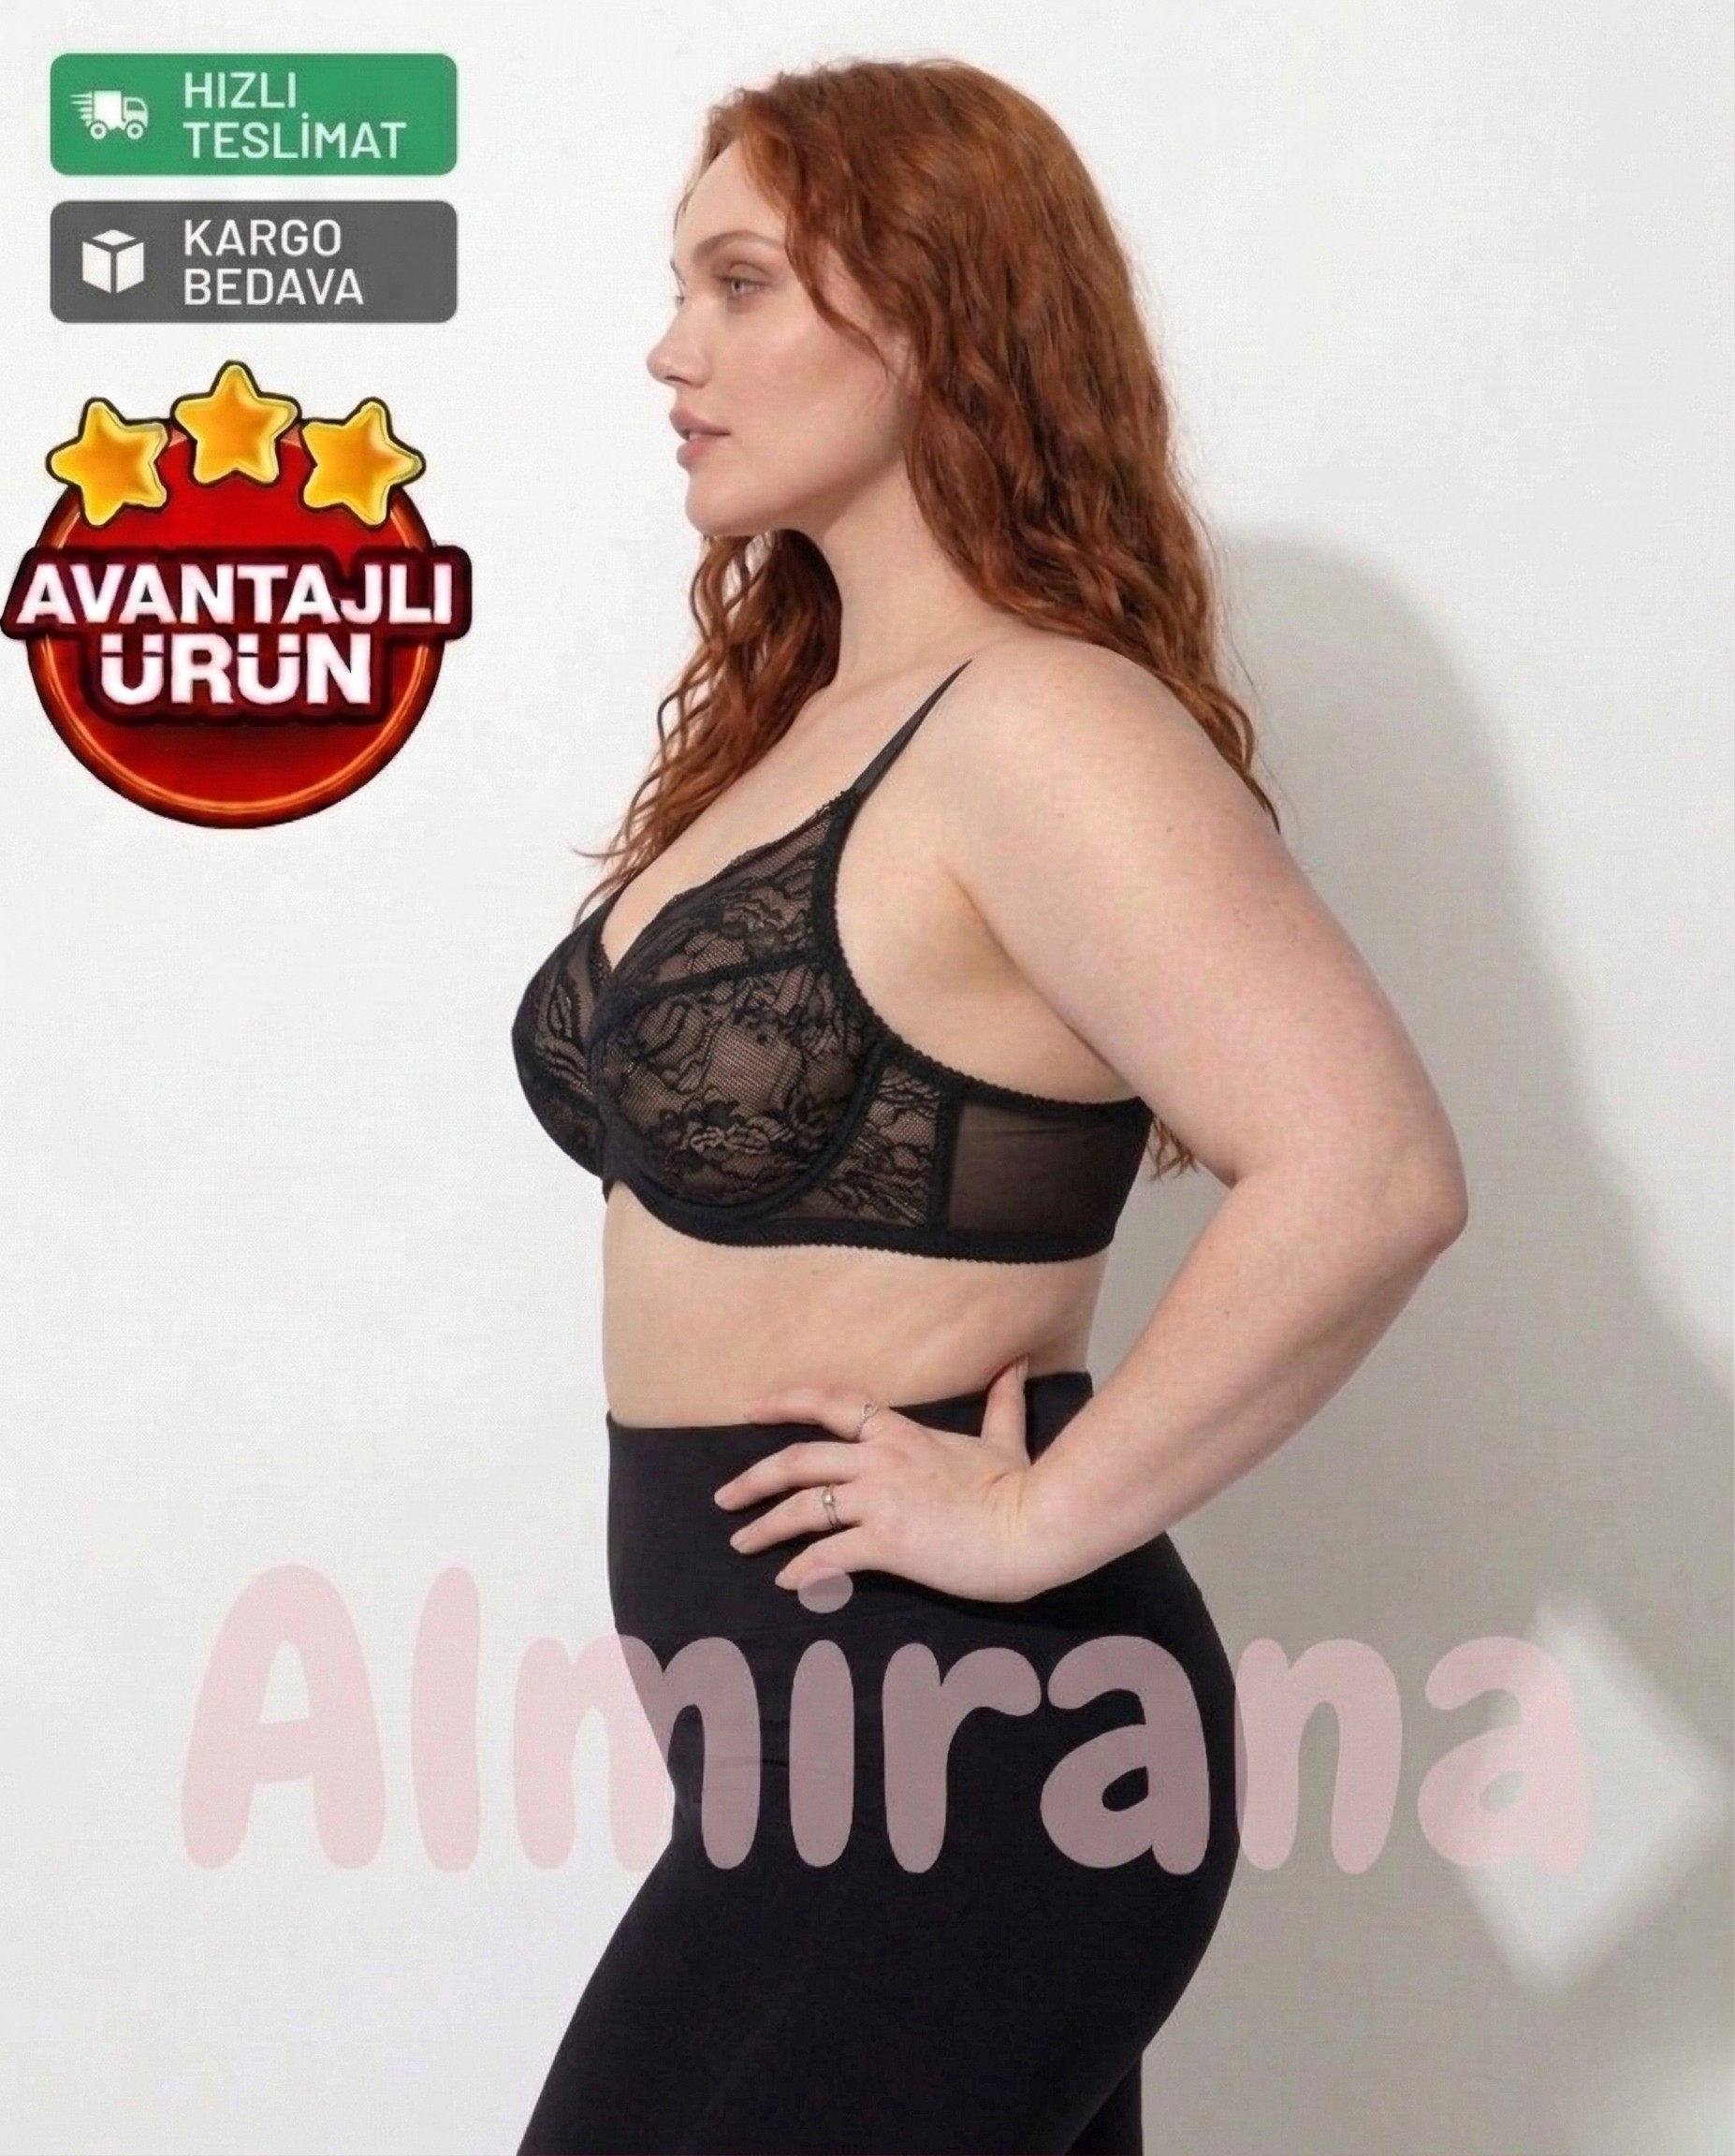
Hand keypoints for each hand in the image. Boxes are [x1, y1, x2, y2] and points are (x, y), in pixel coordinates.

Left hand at [712, 1356, 1044, 1602]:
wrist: (1035, 1529)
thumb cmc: (1020, 1488)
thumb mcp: (1003, 1439)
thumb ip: (1001, 1402)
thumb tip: (1016, 1362)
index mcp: (901, 1432)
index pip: (831, 1404)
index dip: (785, 1402)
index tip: (750, 1410)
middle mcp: (881, 1459)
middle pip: (798, 1460)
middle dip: (753, 1479)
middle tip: (724, 1497)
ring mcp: (881, 1500)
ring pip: (804, 1507)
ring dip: (765, 1528)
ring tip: (742, 1544)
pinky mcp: (887, 1542)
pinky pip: (829, 1555)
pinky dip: (803, 1571)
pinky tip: (789, 1584)